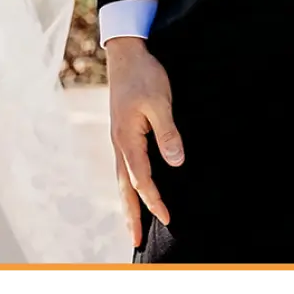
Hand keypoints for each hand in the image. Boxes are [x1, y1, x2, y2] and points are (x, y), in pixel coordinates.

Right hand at [104, 38, 183, 245]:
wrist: (126, 54)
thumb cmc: (144, 76)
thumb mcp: (160, 102)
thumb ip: (167, 133)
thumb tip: (176, 161)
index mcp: (127, 138)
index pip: (142, 178)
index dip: (154, 200)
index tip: (167, 218)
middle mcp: (118, 143)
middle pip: (124, 186)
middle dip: (131, 214)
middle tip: (136, 239)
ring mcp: (118, 139)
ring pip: (121, 179)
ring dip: (127, 203)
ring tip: (132, 224)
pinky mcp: (122, 134)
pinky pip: (124, 167)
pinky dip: (128, 185)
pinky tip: (133, 191)